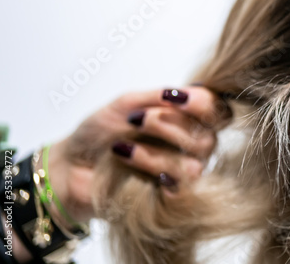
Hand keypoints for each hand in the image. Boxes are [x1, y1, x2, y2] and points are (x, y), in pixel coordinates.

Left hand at [47, 87, 231, 222]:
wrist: (72, 166)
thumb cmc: (99, 132)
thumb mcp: (126, 103)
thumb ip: (157, 97)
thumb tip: (184, 91)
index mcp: (187, 119)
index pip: (217, 110)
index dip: (203, 104)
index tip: (172, 97)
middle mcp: (193, 146)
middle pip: (207, 137)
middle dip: (168, 125)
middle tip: (135, 120)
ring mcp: (184, 173)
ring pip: (193, 163)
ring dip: (153, 151)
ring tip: (121, 147)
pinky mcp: (170, 196)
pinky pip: (177, 185)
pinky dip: (149, 168)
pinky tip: (126, 160)